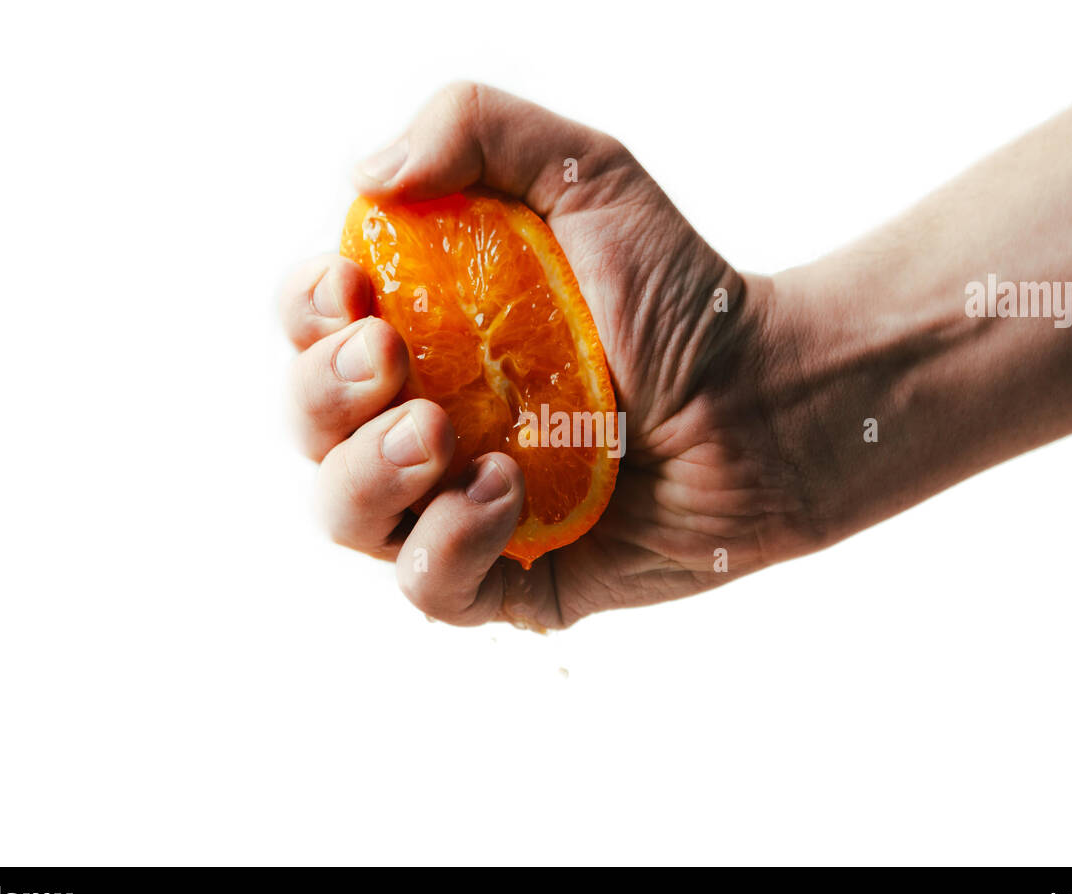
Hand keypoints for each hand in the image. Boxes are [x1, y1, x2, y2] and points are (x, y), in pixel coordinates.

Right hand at [279, 83, 819, 627]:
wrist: (766, 401)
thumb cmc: (679, 293)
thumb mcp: (588, 175)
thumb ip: (477, 127)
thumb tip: (366, 172)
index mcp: (425, 335)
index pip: (313, 330)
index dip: (305, 312)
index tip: (355, 290)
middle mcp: (425, 422)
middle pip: (310, 425)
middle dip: (325, 394)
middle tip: (389, 360)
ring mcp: (458, 507)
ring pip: (346, 517)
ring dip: (370, 473)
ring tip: (443, 433)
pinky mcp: (509, 580)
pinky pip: (427, 588)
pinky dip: (446, 544)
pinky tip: (506, 491)